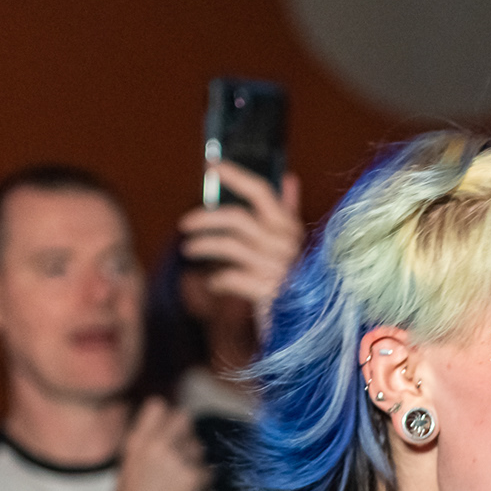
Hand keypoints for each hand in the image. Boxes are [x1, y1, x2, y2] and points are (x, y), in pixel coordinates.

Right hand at [103, 397, 211, 490]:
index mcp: (137, 439)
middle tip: (181, 456)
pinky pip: (209, 473)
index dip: (168, 416)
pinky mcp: (192, 478)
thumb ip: (148, 446)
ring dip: (196, 462)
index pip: (159, 405)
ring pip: (200, 447)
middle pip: (185, 418)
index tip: (168, 431)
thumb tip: (168, 438)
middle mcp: (157, 443)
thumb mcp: (130, 465)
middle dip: (187, 435)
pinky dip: (204, 484)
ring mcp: (176, 458)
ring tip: (181, 482)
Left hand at [179, 162, 303, 330]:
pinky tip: (213, 284)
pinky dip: (217, 281)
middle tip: (184, 224)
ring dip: (204, 246)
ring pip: (230, 247)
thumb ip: (289, 212)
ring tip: (189, 250)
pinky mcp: (269, 293)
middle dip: (206, 218)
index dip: (236, 175)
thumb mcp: (293, 244)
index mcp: (290, 228)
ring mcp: (279, 269)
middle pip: (238, 218)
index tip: (211, 165)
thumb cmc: (296, 281)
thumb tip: (290, 178)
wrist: (306, 325)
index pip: (261, 192)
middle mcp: (286, 244)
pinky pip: (231, 278)